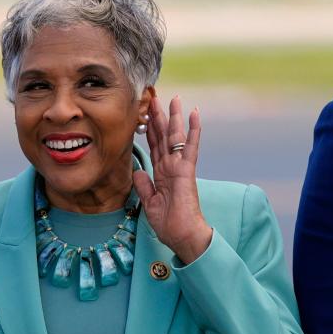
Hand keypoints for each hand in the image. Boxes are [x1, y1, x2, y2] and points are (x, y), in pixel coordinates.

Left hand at [132, 95, 212, 263]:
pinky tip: (195, 113)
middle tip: (157, 97)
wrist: (181, 236)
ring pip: (176, 137)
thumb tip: (137, 170)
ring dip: (175, 117)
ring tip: (175, 98)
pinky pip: (190, 146)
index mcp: (162, 173)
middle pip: (164, 137)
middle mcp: (171, 167)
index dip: (151, 130)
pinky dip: (193, 130)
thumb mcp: (149, 202)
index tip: (147, 113)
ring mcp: (180, 167)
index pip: (155, 146)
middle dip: (160, 117)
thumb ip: (144, 185)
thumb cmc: (169, 223)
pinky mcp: (187, 171)